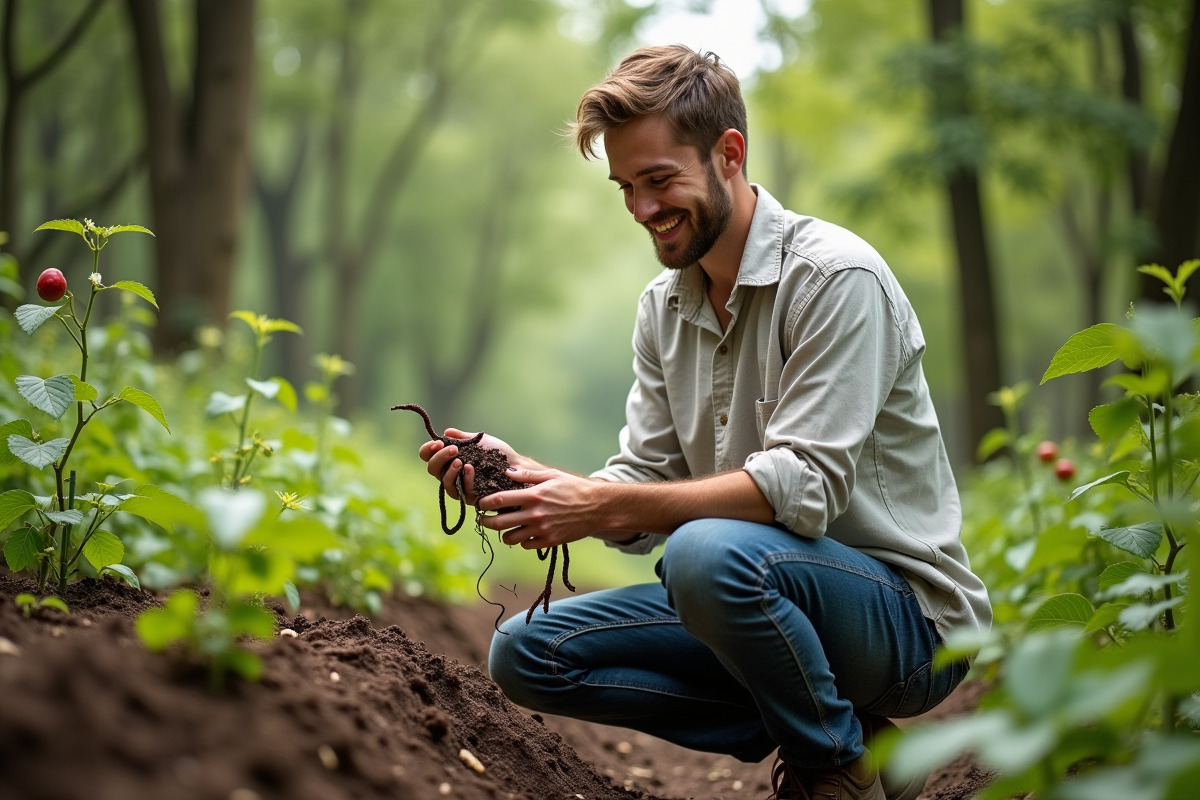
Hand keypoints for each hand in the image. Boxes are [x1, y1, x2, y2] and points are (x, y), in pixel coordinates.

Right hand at [418, 429, 530, 505]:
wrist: (517, 466)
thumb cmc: (498, 454)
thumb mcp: (479, 441)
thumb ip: (462, 438)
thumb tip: (447, 432)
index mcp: (449, 459)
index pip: (429, 457)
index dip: (428, 450)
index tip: (437, 442)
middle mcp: (451, 474)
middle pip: (432, 469)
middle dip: (439, 458)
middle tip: (452, 449)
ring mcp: (460, 488)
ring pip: (444, 483)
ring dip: (449, 470)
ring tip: (459, 460)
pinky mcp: (472, 498)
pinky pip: (462, 492)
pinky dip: (465, 478)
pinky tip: (470, 468)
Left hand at [477, 467, 607, 549]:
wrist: (597, 507)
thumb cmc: (574, 488)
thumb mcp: (552, 475)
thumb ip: (527, 474)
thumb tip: (507, 472)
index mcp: (533, 495)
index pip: (499, 500)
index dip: (485, 502)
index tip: (482, 503)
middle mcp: (535, 514)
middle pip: (499, 523)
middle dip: (486, 522)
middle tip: (484, 520)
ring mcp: (542, 529)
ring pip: (510, 538)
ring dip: (504, 534)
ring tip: (505, 528)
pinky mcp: (550, 541)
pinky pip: (526, 545)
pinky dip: (522, 541)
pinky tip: (525, 533)